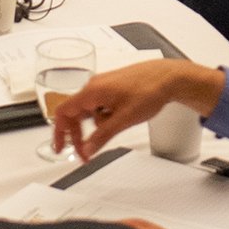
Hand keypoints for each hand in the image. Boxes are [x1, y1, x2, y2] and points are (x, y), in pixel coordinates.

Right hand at [50, 60, 223, 160]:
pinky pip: (100, 105)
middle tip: (87, 152)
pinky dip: (105, 116)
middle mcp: (94, 86)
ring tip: (117, 126)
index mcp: (92, 91)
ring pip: (90, 110)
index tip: (60, 148)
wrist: (169, 76)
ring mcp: (104, 85)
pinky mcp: (113, 86)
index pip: (64, 112)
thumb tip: (86, 150)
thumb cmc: (149, 91)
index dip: (59, 132)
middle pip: (75, 113)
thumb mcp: (123, 119)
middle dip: (79, 134)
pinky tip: (121, 117)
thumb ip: (102, 136)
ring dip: (97, 125)